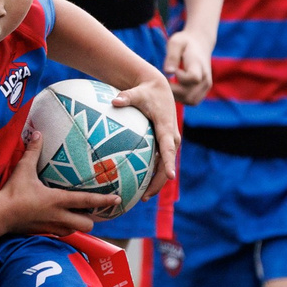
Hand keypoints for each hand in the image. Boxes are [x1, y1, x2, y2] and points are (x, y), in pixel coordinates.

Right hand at [0, 136, 118, 237]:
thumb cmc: (12, 192)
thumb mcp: (23, 169)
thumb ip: (33, 151)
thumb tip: (38, 133)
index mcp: (57, 200)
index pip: (87, 201)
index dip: (104, 200)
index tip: (117, 199)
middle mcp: (58, 216)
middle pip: (87, 224)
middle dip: (93, 218)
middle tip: (94, 209)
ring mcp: (52, 227)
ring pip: (76, 231)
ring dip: (80, 224)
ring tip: (81, 215)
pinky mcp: (44, 232)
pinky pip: (62, 234)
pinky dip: (67, 229)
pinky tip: (63, 221)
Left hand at [111, 72, 180, 201]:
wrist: (158, 89)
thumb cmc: (146, 92)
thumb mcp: (137, 93)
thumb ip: (126, 97)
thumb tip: (114, 101)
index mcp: (166, 127)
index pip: (168, 148)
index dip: (168, 163)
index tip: (171, 177)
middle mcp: (172, 137)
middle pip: (167, 163)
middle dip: (159, 181)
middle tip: (146, 197)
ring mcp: (169, 142)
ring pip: (164, 166)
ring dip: (157, 182)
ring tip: (143, 198)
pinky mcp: (165, 144)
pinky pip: (160, 162)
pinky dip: (153, 174)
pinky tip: (141, 186)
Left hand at [162, 29, 213, 106]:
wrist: (200, 44)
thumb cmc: (184, 42)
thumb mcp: (175, 43)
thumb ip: (171, 56)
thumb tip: (168, 72)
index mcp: (199, 65)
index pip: (193, 78)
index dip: (179, 77)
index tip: (173, 70)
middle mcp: (206, 78)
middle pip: (189, 94)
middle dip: (173, 90)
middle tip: (165, 79)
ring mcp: (206, 86)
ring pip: (190, 100)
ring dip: (177, 96)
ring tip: (170, 83)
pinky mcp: (204, 92)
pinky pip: (192, 101)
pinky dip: (181, 98)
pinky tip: (175, 87)